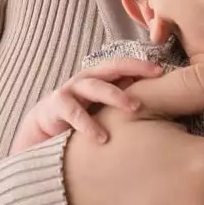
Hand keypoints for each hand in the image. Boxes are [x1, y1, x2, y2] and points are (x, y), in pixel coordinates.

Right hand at [11, 56, 165, 152]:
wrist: (39, 138)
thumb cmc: (79, 126)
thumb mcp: (104, 115)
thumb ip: (124, 108)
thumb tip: (159, 110)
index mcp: (100, 81)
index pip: (124, 67)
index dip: (143, 66)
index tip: (164, 71)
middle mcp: (86, 81)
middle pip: (111, 68)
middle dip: (134, 70)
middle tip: (156, 80)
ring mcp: (69, 91)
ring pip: (94, 86)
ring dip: (115, 95)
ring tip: (134, 108)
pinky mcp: (54, 107)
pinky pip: (73, 111)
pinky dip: (88, 124)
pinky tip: (101, 138)